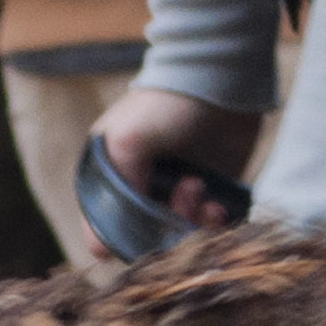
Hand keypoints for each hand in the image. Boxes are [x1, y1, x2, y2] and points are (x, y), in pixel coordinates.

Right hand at [97, 84, 266, 230]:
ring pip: (179, 238)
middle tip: (186, 192)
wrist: (221, 79)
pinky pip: (210, 229)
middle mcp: (142, 188)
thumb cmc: (166, 104)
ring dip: (191, 224)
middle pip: (146, 238)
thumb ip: (118, 191)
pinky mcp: (212, 193)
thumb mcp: (126, 141)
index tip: (145, 232)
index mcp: (111, 175)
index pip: (104, 229)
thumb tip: (106, 246)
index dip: (123, 239)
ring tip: (203, 192)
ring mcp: (178, 191)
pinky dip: (212, 226)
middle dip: (164, 228)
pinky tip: (218, 206)